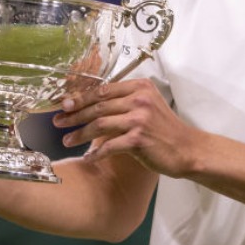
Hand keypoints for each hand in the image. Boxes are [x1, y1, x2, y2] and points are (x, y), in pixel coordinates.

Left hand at [53, 78, 196, 177]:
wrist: (186, 148)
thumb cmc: (165, 129)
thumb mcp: (148, 106)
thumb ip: (125, 101)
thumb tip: (92, 105)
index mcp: (141, 87)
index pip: (103, 90)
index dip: (81, 97)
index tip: (65, 104)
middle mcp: (140, 99)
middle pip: (98, 106)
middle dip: (75, 115)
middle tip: (58, 122)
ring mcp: (140, 119)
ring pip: (99, 124)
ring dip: (80, 133)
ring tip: (67, 140)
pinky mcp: (138, 139)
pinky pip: (109, 146)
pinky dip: (96, 153)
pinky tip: (89, 158)